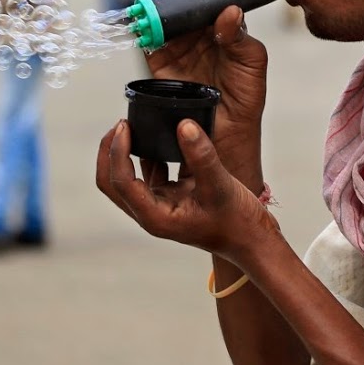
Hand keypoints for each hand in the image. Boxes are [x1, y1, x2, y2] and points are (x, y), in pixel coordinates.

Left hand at [96, 118, 279, 260]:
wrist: (253, 240)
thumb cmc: (237, 222)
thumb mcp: (221, 185)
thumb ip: (201, 156)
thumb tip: (184, 125)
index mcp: (155, 217)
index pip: (121, 182)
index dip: (117, 152)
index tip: (124, 125)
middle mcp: (152, 213)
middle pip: (113, 182)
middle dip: (110, 152)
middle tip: (120, 123)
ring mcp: (161, 205)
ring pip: (129, 178)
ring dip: (126, 153)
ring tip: (133, 125)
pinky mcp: (173, 197)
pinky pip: (152, 172)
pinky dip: (149, 154)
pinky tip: (160, 135)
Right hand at [146, 0, 268, 190]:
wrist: (223, 136)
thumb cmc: (245, 99)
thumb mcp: (253, 65)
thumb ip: (240, 37)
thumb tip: (228, 11)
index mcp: (226, 25)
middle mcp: (201, 30)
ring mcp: (178, 43)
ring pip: (166, 9)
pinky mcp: (158, 60)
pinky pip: (147, 35)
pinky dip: (143, 22)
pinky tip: (147, 14)